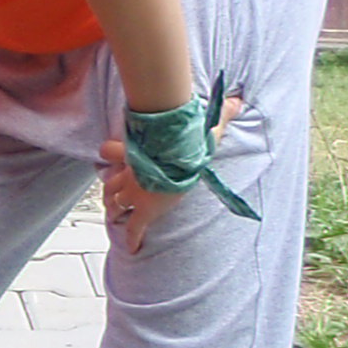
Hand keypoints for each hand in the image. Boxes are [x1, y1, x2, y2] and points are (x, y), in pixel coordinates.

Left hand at [99, 91, 240, 257]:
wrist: (178, 156)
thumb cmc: (186, 140)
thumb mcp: (202, 124)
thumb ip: (219, 112)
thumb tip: (238, 100)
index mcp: (138, 152)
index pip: (110, 150)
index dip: (110, 152)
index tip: (109, 152)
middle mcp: (131, 172)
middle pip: (110, 180)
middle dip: (110, 186)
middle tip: (109, 193)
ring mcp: (136, 192)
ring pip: (115, 201)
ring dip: (113, 207)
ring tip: (113, 213)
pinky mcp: (144, 210)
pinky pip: (134, 228)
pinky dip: (132, 238)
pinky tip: (133, 248)